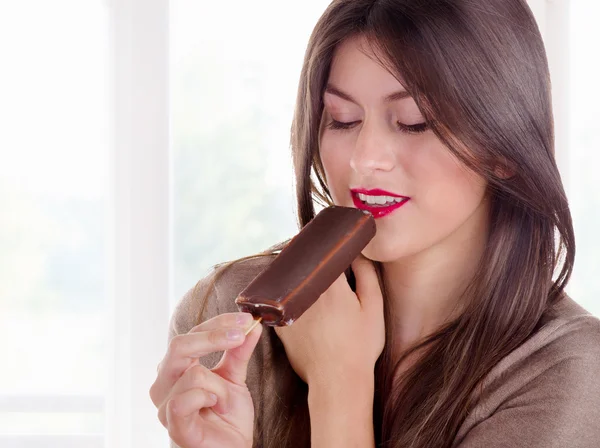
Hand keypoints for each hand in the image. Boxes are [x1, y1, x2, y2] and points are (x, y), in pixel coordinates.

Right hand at [150, 312, 262, 447]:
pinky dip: (206, 398)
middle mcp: (165, 383)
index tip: (246, 320)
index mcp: (177, 368)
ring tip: (225, 399)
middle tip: (241, 334)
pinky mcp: (173, 425)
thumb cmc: (227, 416)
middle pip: (180, 345)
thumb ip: (239, 352)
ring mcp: (165, 405)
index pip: (192, 334)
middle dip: (214, 336)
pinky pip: (183, 401)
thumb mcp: (235, 377)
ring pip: (192, 375)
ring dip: (219, 385)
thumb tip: (252, 324)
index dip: (219, 323)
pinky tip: (214, 405)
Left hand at [274, 255, 384, 386]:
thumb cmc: (360, 346)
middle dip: (305, 254)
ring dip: (292, 271)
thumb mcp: (373, 308)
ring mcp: (290, 308)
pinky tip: (289, 295)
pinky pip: (278, 301)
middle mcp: (306, 291)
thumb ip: (366, 275)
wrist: (338, 380)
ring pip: (286, 279)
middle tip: (310, 247)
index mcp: (331, 283)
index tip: (324, 238)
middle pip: (301, 261)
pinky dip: (282, 295)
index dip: (323, 243)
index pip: (323, 250)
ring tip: (300, 269)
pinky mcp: (280, 323)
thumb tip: (357, 252)